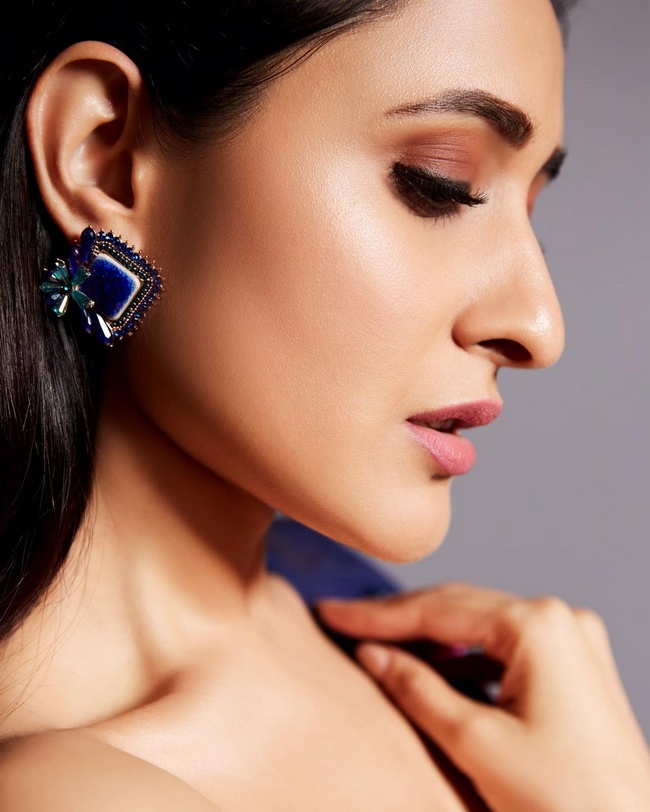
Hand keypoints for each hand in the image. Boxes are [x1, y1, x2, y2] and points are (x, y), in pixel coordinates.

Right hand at [316, 583, 649, 811]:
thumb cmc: (568, 803)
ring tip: (376, 649)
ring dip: (429, 642)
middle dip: (399, 621)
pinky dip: (463, 661)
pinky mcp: (571, 665)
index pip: (437, 610)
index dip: (376, 615)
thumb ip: (417, 689)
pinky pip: (502, 649)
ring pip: (478, 627)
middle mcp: (557, 618)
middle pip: (457, 609)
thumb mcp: (476, 744)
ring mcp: (569, 639)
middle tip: (342, 621)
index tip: (331, 612)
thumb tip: (371, 654)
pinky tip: (429, 674)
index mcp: (537, 625)